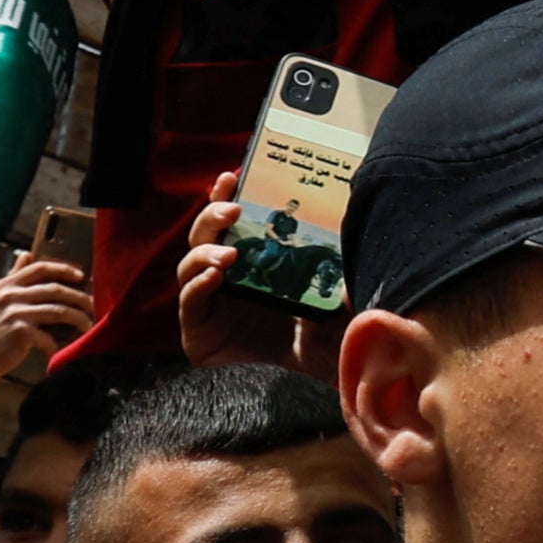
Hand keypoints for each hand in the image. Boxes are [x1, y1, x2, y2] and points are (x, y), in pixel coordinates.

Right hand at [0, 251, 92, 433]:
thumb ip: (15, 277)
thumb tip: (27, 254)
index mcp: (6, 285)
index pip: (40, 268)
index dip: (64, 269)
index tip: (81, 276)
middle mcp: (8, 296)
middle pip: (55, 290)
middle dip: (79, 297)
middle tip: (93, 305)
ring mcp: (14, 313)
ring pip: (58, 311)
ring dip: (78, 319)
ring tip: (87, 325)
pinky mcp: (20, 332)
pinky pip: (49, 335)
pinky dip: (57, 342)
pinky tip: (59, 347)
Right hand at [177, 173, 334, 377]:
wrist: (323, 368)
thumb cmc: (330, 326)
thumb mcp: (338, 285)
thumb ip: (339, 259)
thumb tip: (353, 222)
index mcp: (252, 258)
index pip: (232, 221)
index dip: (225, 195)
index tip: (233, 175)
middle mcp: (225, 277)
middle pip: (204, 237)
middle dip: (212, 217)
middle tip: (232, 209)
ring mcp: (209, 304)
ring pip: (189, 266)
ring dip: (204, 254)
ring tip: (227, 256)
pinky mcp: (198, 334)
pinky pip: (189, 305)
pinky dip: (197, 288)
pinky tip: (213, 278)